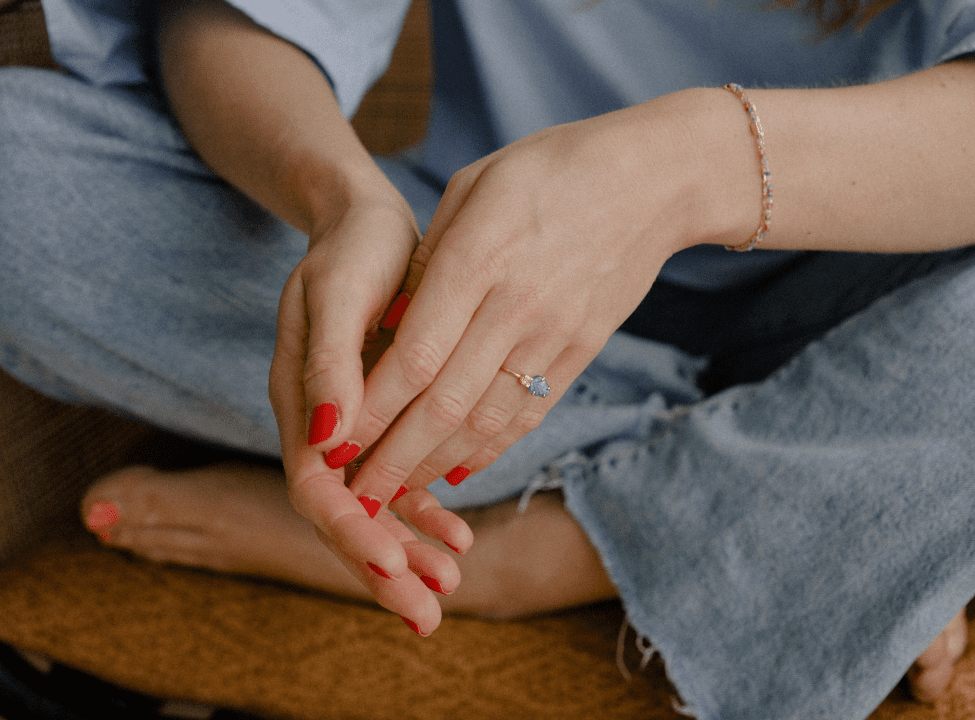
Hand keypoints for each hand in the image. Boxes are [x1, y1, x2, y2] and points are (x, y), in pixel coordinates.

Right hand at [269, 196, 473, 634]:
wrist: (369, 226)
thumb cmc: (353, 251)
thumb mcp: (336, 295)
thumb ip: (327, 364)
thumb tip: (331, 437)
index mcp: (299, 403)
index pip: (315, 487)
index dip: (351, 529)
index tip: (393, 565)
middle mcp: (322, 427)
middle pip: (343, 514)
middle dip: (381, 567)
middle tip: (425, 615)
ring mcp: (353, 429)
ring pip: (375, 507)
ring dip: (409, 549)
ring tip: (451, 584)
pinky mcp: (386, 421)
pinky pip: (401, 480)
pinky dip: (427, 512)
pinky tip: (460, 537)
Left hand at [346, 91, 731, 512]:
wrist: (652, 182)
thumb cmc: (550, 170)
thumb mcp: (475, 186)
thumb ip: (429, 258)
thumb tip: (387, 323)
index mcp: (480, 256)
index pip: (415, 354)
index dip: (372, 409)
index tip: (335, 442)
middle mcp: (517, 305)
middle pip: (444, 402)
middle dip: (393, 457)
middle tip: (356, 495)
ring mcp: (555, 334)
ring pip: (487, 419)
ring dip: (436, 463)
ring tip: (397, 492)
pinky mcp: (582, 350)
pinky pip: (530, 412)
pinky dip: (491, 448)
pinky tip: (457, 470)